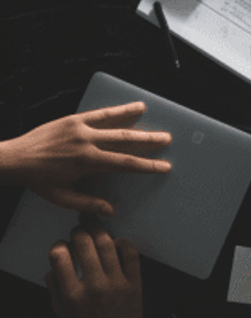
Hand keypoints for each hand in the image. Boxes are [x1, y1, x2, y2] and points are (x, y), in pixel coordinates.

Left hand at [0, 103, 171, 216]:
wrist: (13, 158)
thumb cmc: (37, 179)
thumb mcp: (61, 197)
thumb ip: (87, 202)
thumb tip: (111, 210)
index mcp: (86, 162)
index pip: (125, 163)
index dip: (147, 166)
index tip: (164, 166)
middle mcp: (86, 142)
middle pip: (126, 141)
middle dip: (150, 142)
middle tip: (168, 140)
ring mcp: (80, 128)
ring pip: (117, 125)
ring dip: (141, 124)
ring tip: (158, 124)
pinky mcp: (74, 119)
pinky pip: (101, 113)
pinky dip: (120, 110)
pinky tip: (135, 107)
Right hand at [45, 215, 143, 317]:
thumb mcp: (61, 312)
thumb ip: (54, 287)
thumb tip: (52, 264)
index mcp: (72, 294)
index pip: (59, 256)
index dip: (59, 245)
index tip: (62, 245)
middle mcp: (94, 286)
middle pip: (84, 244)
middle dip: (79, 232)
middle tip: (79, 231)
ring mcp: (117, 284)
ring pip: (108, 244)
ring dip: (100, 231)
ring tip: (95, 228)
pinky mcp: (135, 284)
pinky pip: (131, 255)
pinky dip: (124, 243)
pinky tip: (118, 241)